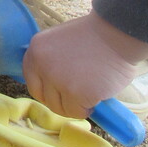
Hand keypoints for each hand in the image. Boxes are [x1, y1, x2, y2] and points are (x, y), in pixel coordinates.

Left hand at [22, 12, 147, 118]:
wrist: (116, 35)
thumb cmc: (95, 37)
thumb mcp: (60, 43)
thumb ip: (51, 60)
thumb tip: (49, 84)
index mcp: (36, 49)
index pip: (31, 79)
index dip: (45, 89)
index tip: (57, 92)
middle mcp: (42, 65)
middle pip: (43, 97)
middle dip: (59, 101)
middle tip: (75, 98)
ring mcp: (58, 80)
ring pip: (59, 108)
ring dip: (73, 106)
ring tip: (89, 94)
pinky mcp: (75, 93)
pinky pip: (77, 111)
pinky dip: (87, 108)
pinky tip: (97, 95)